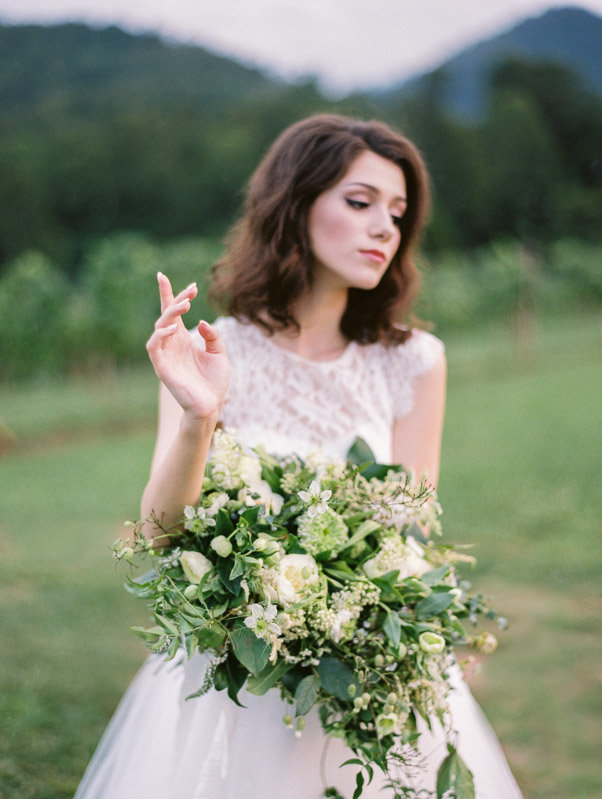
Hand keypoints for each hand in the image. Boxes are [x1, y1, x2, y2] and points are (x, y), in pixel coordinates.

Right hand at [146, 272, 228, 419]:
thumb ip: (213, 336)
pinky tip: (172, 327)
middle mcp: (172, 344)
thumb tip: (202, 321)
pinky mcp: (162, 367)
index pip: (173, 313)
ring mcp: (166, 355)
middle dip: (176, 300)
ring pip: (159, 327)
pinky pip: (154, 347)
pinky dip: (159, 335)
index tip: (176, 279)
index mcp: (183, 339)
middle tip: (190, 293)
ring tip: (185, 306)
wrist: (211, 406)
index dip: (172, 294)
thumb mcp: (219, 353)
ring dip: (170, 314)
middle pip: (167, 315)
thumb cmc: (214, 382)